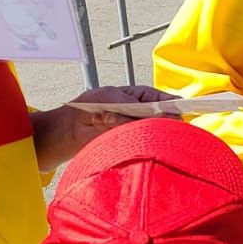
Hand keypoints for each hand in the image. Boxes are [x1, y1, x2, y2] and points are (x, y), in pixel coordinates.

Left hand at [31, 85, 172, 172]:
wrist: (68, 129)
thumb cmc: (89, 106)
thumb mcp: (110, 97)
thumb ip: (134, 105)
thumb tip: (156, 116)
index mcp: (145, 97)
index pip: (170, 103)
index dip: (174, 109)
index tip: (174, 115)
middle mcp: (146, 116)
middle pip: (163, 121)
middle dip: (143, 119)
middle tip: (115, 114)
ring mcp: (138, 132)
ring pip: (147, 133)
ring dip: (123, 125)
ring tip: (102, 119)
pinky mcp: (129, 146)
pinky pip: (135, 144)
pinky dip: (118, 136)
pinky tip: (102, 127)